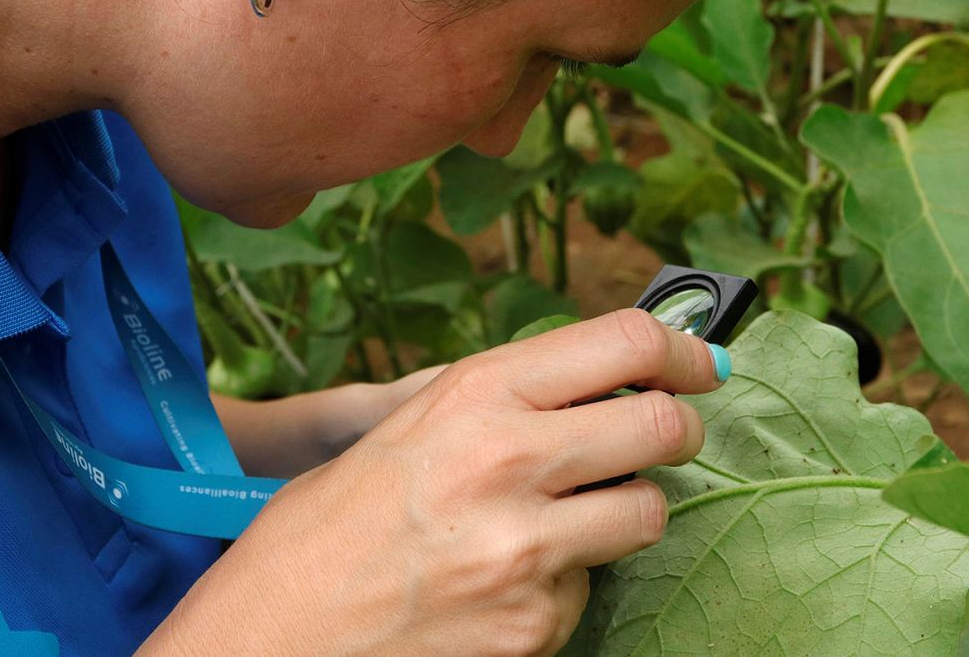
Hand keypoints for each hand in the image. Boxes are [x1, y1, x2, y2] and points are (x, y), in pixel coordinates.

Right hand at [142, 309, 726, 655]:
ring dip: (625, 513)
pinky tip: (499, 589)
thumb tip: (588, 376)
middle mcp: (509, 460)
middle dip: (677, 432)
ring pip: (648, 514)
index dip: (681, 349)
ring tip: (564, 522)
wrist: (268, 640)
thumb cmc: (321, 531)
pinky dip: (561, 589)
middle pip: (664, 427)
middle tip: (663, 439)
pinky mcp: (534, 625)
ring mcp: (528, 550)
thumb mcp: (402, 432)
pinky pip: (588, 592)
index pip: (624, 342)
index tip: (700, 363)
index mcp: (473, 395)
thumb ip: (495, 401)